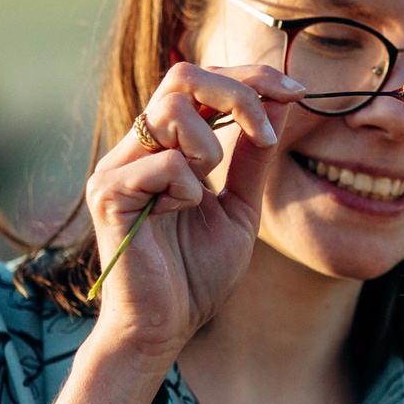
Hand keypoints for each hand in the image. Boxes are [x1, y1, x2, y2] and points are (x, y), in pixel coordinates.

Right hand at [83, 62, 299, 357]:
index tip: (296, 92)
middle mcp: (135, 148)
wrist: (164, 328)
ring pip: (171, 110)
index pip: (200, 82)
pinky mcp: (107, 194)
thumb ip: (253, 157)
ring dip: (209, 146)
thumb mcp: (240, 208)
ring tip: (206, 190)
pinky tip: (178, 216)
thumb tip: (279, 103)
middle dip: (237, 94)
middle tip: (266, 134)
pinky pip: (163, 163)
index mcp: (164, 146)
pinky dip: (187, 188)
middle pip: (182, 76)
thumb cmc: (197, 275)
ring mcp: (116, 167)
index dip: (249, 79)